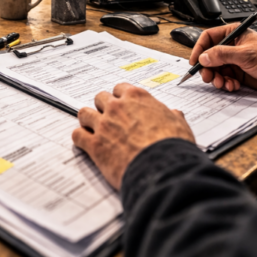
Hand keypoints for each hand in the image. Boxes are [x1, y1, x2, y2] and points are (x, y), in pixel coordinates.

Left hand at [72, 83, 194, 189]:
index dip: (119, 97)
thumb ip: (173, 116)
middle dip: (102, 107)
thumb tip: (175, 114)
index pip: (120, 88)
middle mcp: (117, 108)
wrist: (162, 168)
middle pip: (100, 98)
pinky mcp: (94, 144)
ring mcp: (103, 125)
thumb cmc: (172, 146)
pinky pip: (77, 135)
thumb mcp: (179, 125)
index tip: (121, 105)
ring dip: (87, 121)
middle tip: (107, 118)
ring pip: (84, 114)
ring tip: (92, 129)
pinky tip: (85, 144)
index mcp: (137, 98)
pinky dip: (80, 139)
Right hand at [189, 24, 256, 94]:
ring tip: (223, 83)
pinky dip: (225, 84)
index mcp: (234, 34)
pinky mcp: (238, 74)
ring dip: (217, 78)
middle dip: (208, 68)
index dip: (199, 49)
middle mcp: (232, 47)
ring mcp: (234, 61)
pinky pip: (224, 78)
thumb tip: (204, 57)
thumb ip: (222, 54)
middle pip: (209, 56)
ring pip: (215, 69)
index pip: (209, 37)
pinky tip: (233, 86)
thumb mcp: (245, 54)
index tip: (195, 61)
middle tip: (208, 77)